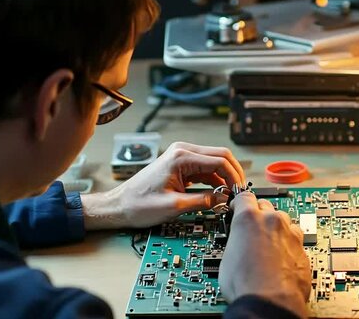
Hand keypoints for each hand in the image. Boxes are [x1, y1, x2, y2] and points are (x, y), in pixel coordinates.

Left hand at [81, 142, 244, 229]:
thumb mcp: (174, 207)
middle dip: (234, 173)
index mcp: (181, 157)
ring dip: (225, 177)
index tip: (240, 192)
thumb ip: (203, 201)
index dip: (234, 177)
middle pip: (221, 155)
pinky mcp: (182, 165)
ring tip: (230, 195)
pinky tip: (218, 193)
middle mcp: (183, 151)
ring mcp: (182, 157)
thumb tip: (224, 199)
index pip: (220, 160)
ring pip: (216, 162)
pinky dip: (215, 180)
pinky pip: (206, 169)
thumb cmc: (138, 204)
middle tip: (240, 192)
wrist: (118, 206)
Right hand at [219, 192, 310, 317]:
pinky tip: (282, 256)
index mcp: (249, 219)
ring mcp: (290, 234)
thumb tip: (238, 244)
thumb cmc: (246, 284)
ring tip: (269, 245)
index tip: (239, 206)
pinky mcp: (303, 248)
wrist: (270, 302)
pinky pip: (295, 239)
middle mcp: (272, 221)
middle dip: (259, 214)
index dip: (240, 202)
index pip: (244, 197)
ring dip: (276, 228)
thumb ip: (236, 241)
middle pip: (266, 206)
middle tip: (253, 228)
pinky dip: (289, 244)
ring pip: (284, 221)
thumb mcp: (227, 258)